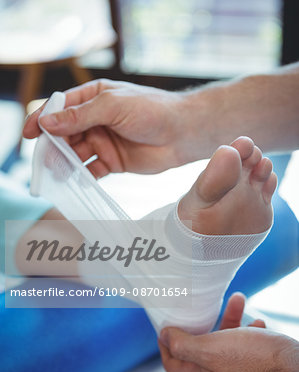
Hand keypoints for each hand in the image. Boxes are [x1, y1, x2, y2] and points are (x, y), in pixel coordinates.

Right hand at [23, 79, 188, 177]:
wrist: (183, 134)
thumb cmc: (153, 110)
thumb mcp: (113, 106)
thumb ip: (81, 115)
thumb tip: (48, 122)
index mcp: (93, 98)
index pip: (60, 108)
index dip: (42, 120)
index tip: (28, 134)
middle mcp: (95, 120)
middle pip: (64, 134)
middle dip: (51, 146)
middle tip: (42, 160)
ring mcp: (103, 142)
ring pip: (75, 154)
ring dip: (64, 163)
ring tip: (55, 174)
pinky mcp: (112, 162)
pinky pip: (91, 170)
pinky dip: (82, 176)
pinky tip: (75, 182)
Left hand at [159, 293, 297, 371]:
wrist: (291, 368)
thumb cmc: (252, 360)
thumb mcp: (210, 349)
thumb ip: (184, 344)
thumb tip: (164, 337)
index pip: (173, 365)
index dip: (164, 347)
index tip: (165, 328)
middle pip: (197, 348)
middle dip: (197, 325)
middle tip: (196, 309)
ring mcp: (235, 367)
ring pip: (223, 339)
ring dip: (227, 318)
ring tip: (236, 301)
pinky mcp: (252, 360)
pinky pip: (243, 340)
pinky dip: (245, 326)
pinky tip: (254, 319)